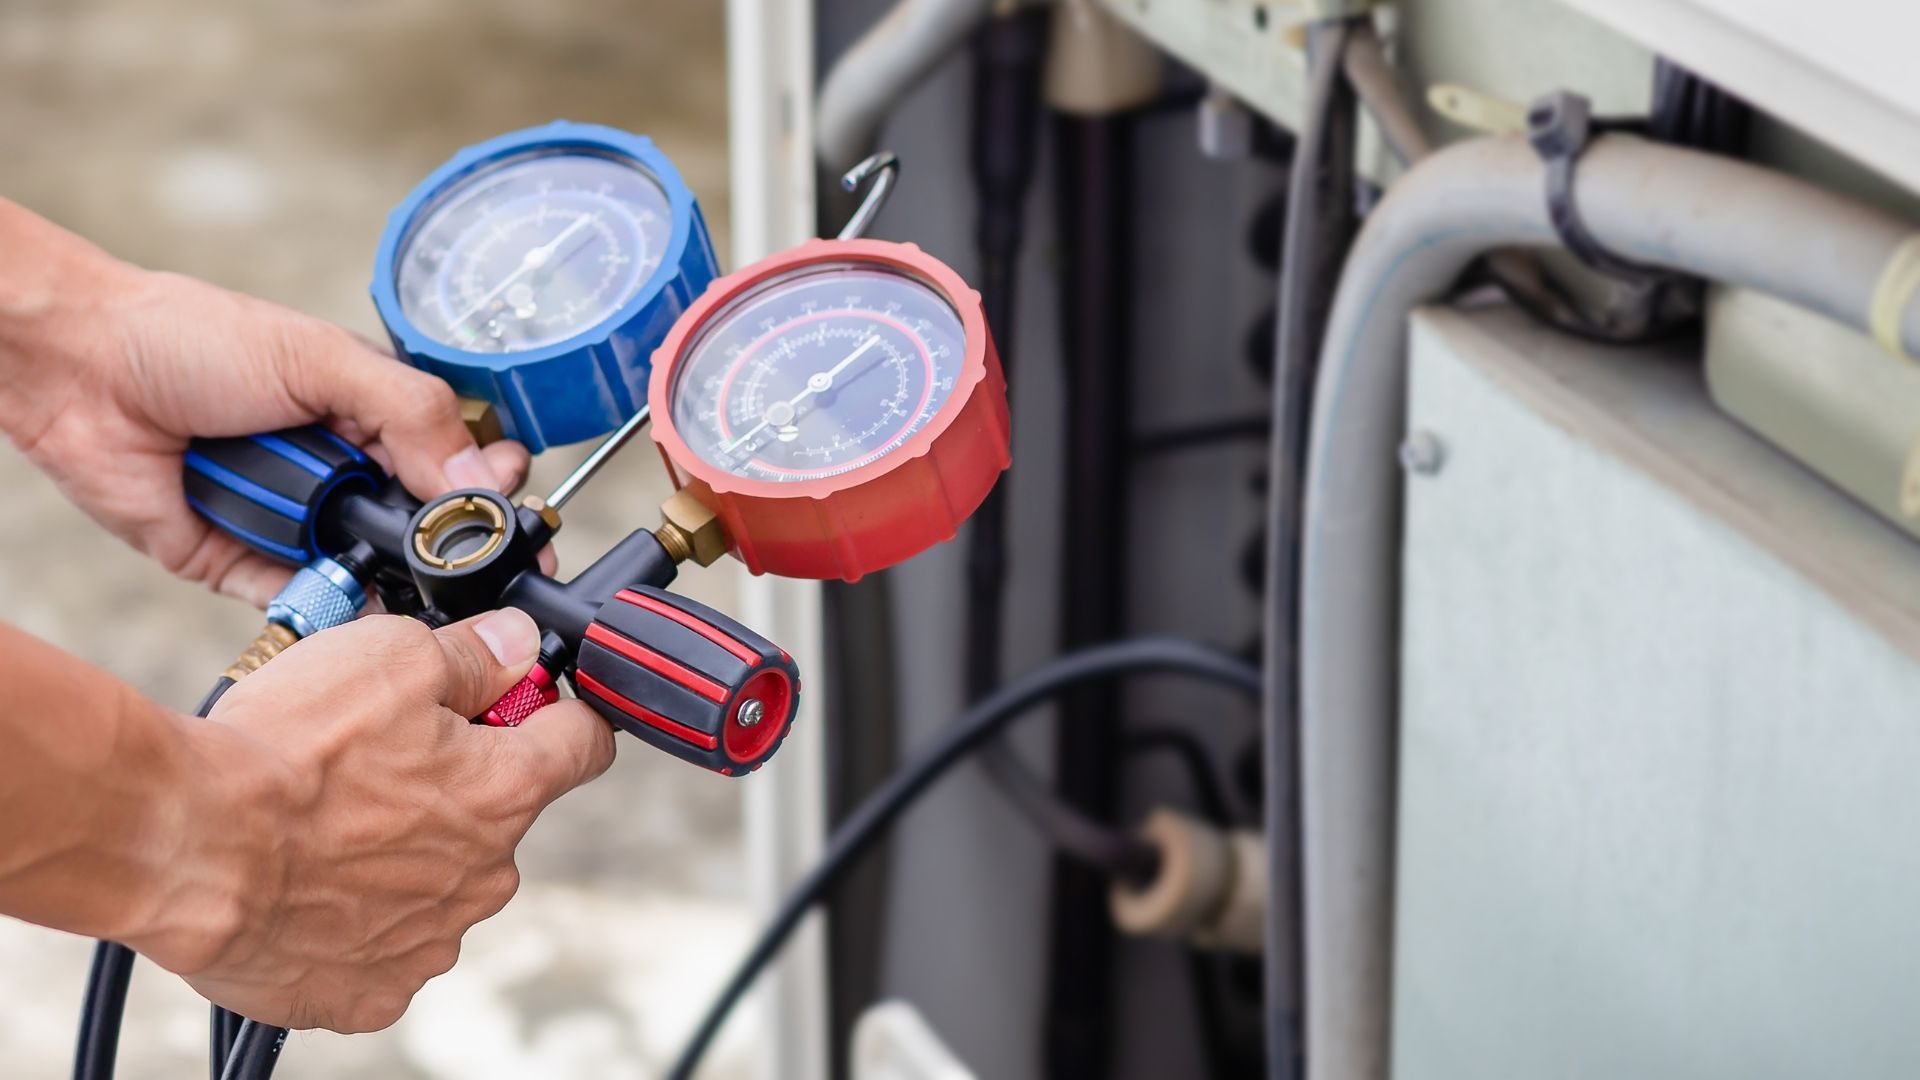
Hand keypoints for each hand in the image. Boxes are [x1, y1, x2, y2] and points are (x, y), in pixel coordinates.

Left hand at [0, 199, 528, 605]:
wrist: (79, 371)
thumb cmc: (191, 339)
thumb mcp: (321, 358)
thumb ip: (410, 413)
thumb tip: (484, 475)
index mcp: (375, 415)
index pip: (460, 462)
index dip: (493, 492)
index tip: (519, 518)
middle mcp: (344, 473)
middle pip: (425, 529)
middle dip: (453, 550)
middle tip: (480, 566)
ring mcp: (299, 522)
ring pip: (372, 572)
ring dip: (394, 582)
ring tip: (422, 588)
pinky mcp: (246, 565)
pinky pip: (305, 601)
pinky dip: (330, 608)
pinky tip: (359, 608)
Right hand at [128, 609, 614, 1033]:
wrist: (187, 846)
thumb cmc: (286, 752)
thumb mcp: (393, 655)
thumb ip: (474, 653)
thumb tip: (519, 643)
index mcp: (506, 790)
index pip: (583, 744)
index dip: (557, 712)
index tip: (527, 701)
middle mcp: (486, 874)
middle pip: (498, 814)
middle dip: (454, 783)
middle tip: (377, 759)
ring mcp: (431, 941)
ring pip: (438, 882)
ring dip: (401, 853)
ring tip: (324, 822)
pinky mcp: (371, 993)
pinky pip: (382, 948)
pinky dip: (353, 919)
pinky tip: (307, 885)